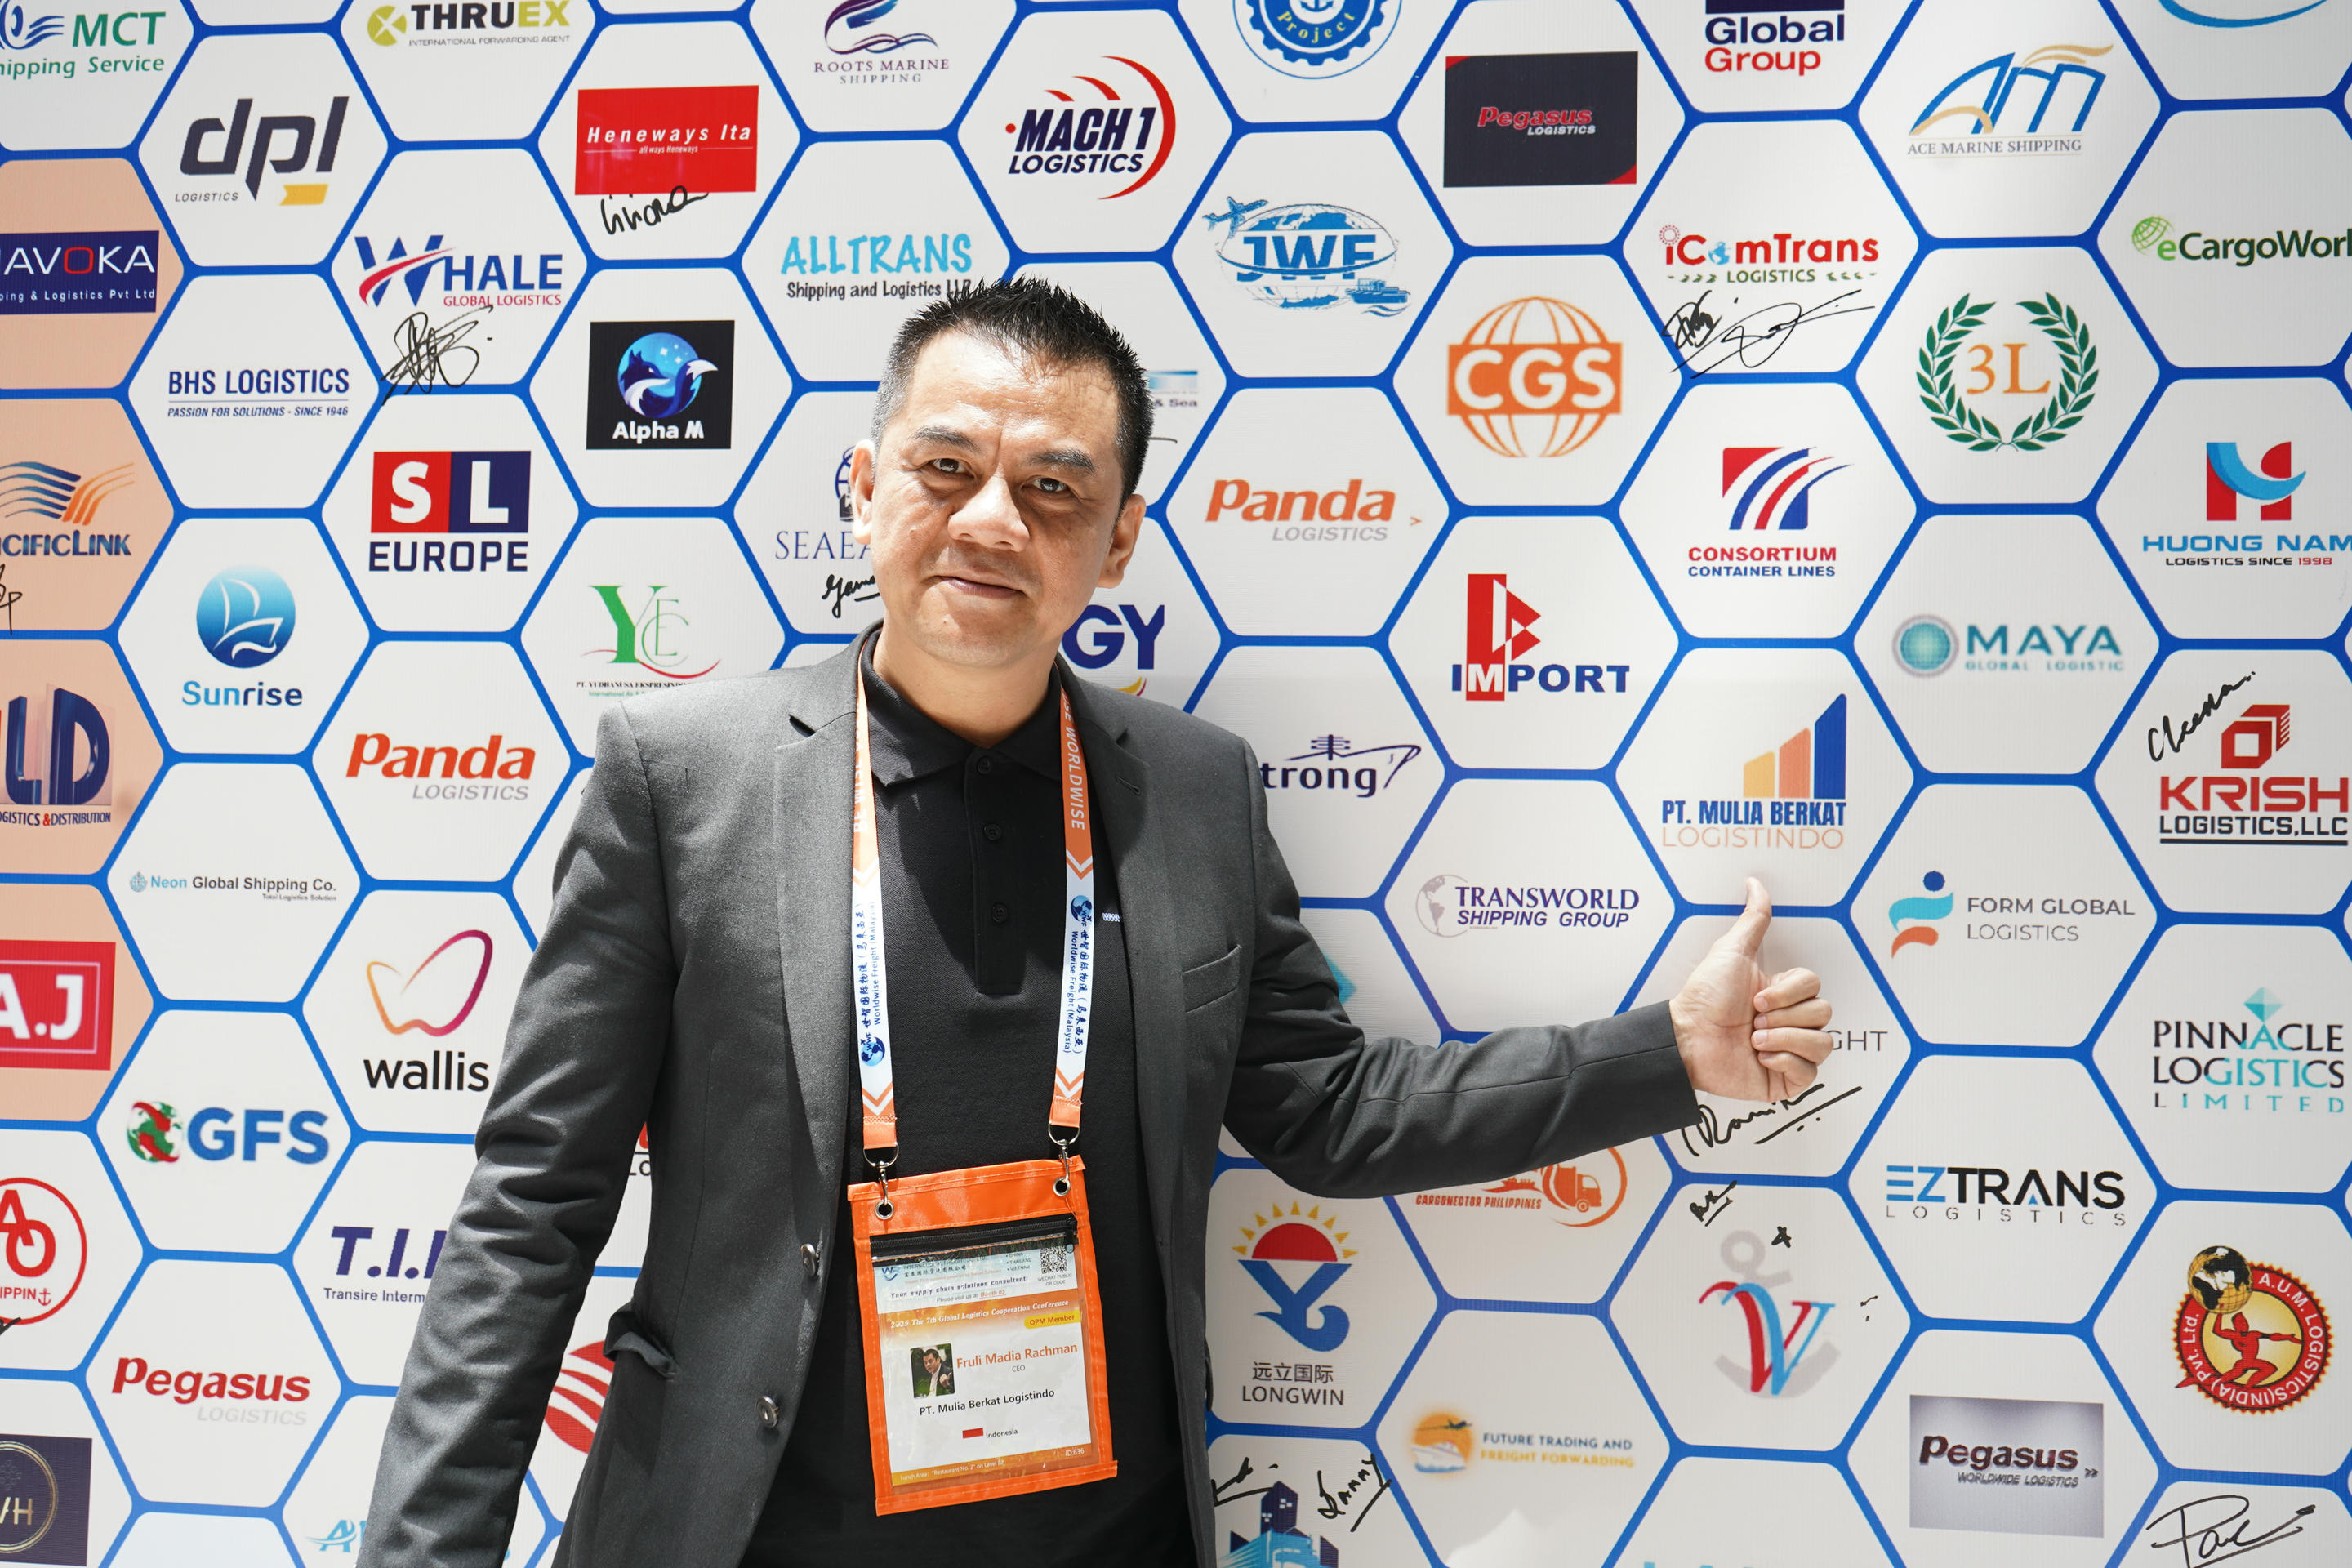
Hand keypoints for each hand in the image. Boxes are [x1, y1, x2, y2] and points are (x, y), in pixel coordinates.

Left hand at [1666, 878, 1833, 1102]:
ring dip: (1784, 1038)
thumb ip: (1753, 919)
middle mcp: (1790, 1019)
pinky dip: (1784, 1061)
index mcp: (1783, 992)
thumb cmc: (1706, 997)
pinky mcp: (1786, 1077)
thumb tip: (1755, 883)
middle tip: (1752, 1019)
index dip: (1788, 992)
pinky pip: (1810, 1071)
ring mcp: (1790, 1049)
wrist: (1688, 1039)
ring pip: (1823, 1042)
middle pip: (1823, 1012)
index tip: (1755, 997)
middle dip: (1783, 1015)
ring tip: (1754, 1039)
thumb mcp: (1732, 951)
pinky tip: (1761, 1057)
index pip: (1815, 985)